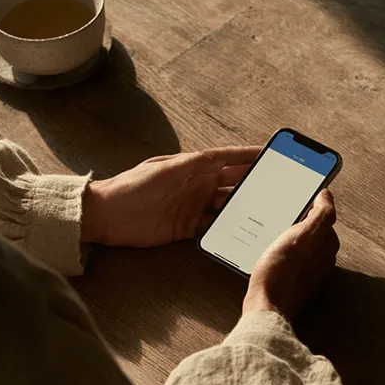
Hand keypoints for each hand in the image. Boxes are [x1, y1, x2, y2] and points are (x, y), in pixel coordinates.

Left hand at [81, 146, 260, 246]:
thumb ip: (192, 165)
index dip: (249, 156)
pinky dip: (228, 228)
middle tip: (278, 186)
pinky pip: (214, 227)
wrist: (106, 216)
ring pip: (227, 205)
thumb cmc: (131, 187)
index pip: (228, 158)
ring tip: (267, 210)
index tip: (271, 154)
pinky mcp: (186, 228)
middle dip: (254, 182)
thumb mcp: (163, 171)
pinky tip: (243, 230)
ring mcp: (193, 207)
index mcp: (193, 166)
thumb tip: (219, 157)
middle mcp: (196, 185)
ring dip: (244, 207)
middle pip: (232, 182)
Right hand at [244, 189, 339, 319]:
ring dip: (290, 237)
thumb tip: (327, 196)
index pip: (325, 216)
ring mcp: (309, 272)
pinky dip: (284, 252)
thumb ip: (321, 214)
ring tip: (274, 233)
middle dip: (300, 221)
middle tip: (282, 215)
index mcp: (328, 245)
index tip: (297, 198)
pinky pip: (292, 259)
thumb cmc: (281, 272)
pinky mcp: (295, 281)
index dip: (311, 205)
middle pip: (314, 231)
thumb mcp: (303, 235)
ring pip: (302, 245)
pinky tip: (271, 253)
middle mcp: (323, 259)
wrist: (266, 305)